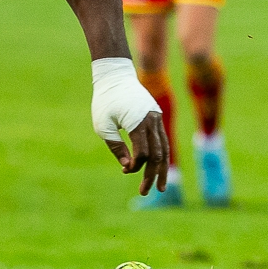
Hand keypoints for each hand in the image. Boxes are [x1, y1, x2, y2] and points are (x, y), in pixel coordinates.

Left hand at [90, 57, 170, 194]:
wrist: (115, 76)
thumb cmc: (105, 101)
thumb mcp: (103, 125)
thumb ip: (115, 146)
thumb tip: (128, 166)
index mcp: (138, 122)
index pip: (143, 153)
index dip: (135, 166)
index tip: (124, 170)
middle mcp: (152, 121)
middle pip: (158, 154)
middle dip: (153, 175)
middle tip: (146, 192)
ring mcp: (157, 118)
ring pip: (164, 148)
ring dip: (161, 168)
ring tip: (160, 187)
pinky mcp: (156, 117)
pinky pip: (162, 140)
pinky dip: (160, 155)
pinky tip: (158, 168)